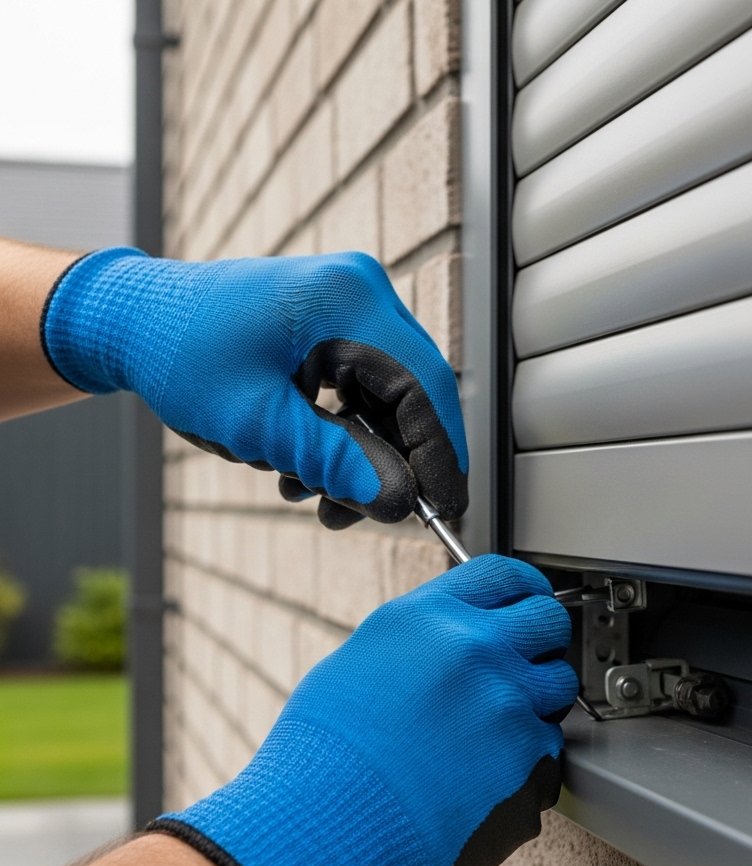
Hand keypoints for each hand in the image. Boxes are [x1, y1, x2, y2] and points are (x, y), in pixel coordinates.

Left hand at [41, 248, 467, 527]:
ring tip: (316, 499)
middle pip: (413, 394)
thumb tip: (400, 504)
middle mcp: (362, 294)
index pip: (426, 387)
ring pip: (390, 399)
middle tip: (370, 514)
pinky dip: (345, 435)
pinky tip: (306, 471)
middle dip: (394, 463)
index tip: (445, 511)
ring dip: (363, 456)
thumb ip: (336, 464)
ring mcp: (351, 307)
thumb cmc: (182, 357)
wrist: (135, 320)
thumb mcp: (260, 425)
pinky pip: (364, 389)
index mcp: (349, 302)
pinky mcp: (337, 325)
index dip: (441, 456)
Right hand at [148, 555, 576, 865]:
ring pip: (559, 685)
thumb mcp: (357, 664)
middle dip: (542, 638)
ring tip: (491, 730)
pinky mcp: (528, 764)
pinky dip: (528, 760)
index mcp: (429, 618)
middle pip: (548, 619)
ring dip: (537, 701)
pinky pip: (550, 749)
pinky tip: (484, 776)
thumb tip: (448, 637)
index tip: (527, 600)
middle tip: (522, 664)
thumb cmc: (322, 757)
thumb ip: (419, 641)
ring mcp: (508, 707)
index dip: (522, 587)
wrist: (322, 832)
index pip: (504, 574)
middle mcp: (476, 651)